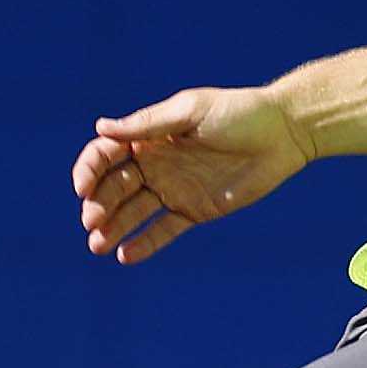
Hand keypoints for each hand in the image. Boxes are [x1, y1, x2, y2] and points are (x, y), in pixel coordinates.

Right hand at [73, 87, 310, 263]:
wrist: (283, 134)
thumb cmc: (238, 112)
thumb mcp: (191, 111)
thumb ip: (149, 124)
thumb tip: (101, 127)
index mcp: (149, 137)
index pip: (106, 155)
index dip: (89, 170)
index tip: (83, 188)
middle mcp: (155, 164)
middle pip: (115, 187)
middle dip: (98, 205)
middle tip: (92, 222)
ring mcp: (173, 189)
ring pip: (133, 213)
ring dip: (112, 228)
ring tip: (98, 246)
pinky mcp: (194, 210)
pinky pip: (164, 231)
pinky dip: (144, 244)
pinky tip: (125, 256)